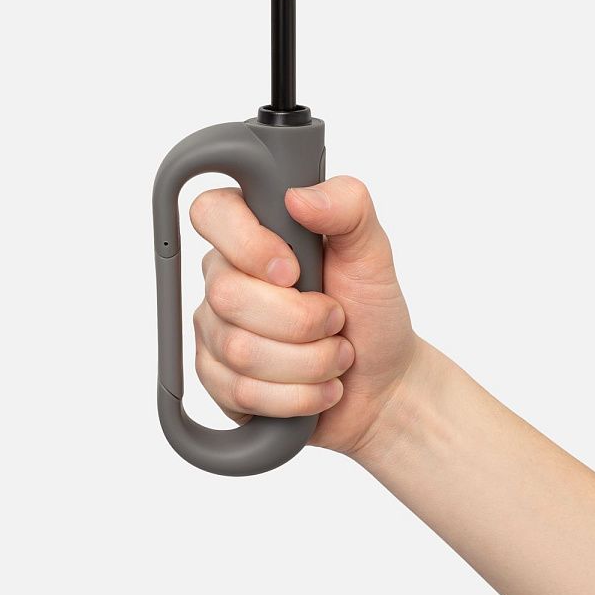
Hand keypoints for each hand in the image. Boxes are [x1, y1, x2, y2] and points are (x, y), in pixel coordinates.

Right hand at [190, 176, 417, 456]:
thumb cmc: (372, 313)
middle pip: (228, 296)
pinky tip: (317, 388)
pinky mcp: (217, 381)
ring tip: (335, 357)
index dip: (249, 245)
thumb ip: (349, 208)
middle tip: (336, 320)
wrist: (383, 385)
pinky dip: (295, 397)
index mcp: (253, 232)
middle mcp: (224, 277)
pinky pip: (239, 392)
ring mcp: (215, 330)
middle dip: (302, 320)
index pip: (211, 212)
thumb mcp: (374, 254)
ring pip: (239, 350)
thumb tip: (298, 197)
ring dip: (308, 362)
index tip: (295, 271)